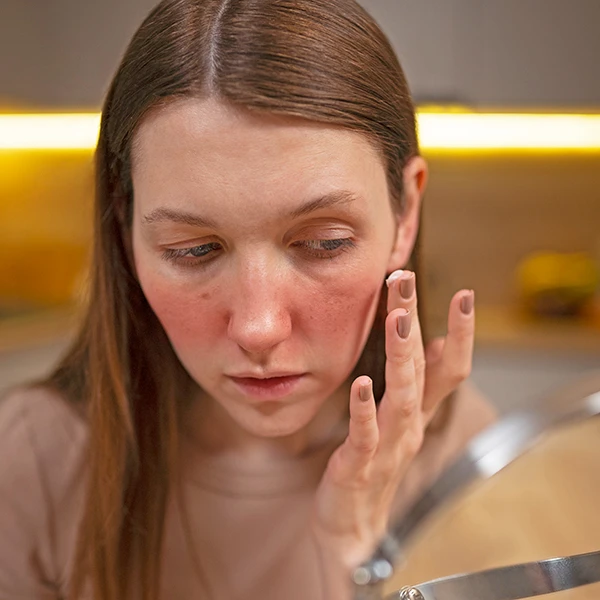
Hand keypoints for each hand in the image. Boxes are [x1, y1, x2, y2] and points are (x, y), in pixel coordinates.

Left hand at [310, 270, 474, 571]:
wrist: (352, 527)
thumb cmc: (375, 464)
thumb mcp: (400, 420)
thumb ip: (418, 384)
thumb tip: (435, 341)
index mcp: (417, 414)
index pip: (449, 369)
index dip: (461, 334)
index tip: (465, 295)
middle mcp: (409, 427)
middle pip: (422, 370)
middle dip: (414, 322)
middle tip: (407, 280)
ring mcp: (387, 447)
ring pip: (401, 397)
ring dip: (402, 357)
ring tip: (398, 319)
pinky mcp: (359, 466)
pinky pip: (365, 436)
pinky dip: (365, 410)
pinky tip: (361, 384)